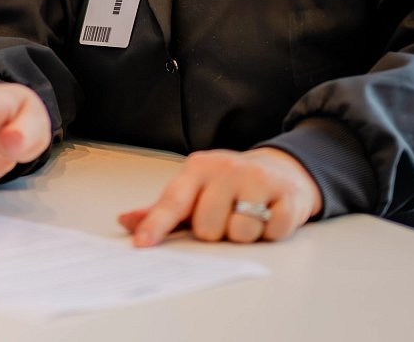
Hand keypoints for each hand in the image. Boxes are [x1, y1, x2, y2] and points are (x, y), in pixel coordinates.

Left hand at [117, 148, 321, 246]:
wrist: (280, 168)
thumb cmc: (229, 185)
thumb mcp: (194, 190)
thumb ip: (162, 209)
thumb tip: (126, 221)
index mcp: (198, 168)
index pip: (173, 201)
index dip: (156, 225)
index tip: (142, 244)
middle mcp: (227, 169)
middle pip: (208, 227)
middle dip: (216, 232)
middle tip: (225, 217)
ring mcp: (259, 179)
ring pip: (240, 233)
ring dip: (244, 234)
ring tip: (249, 217)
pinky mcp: (287, 195)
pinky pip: (272, 232)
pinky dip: (270, 233)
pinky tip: (269, 217)